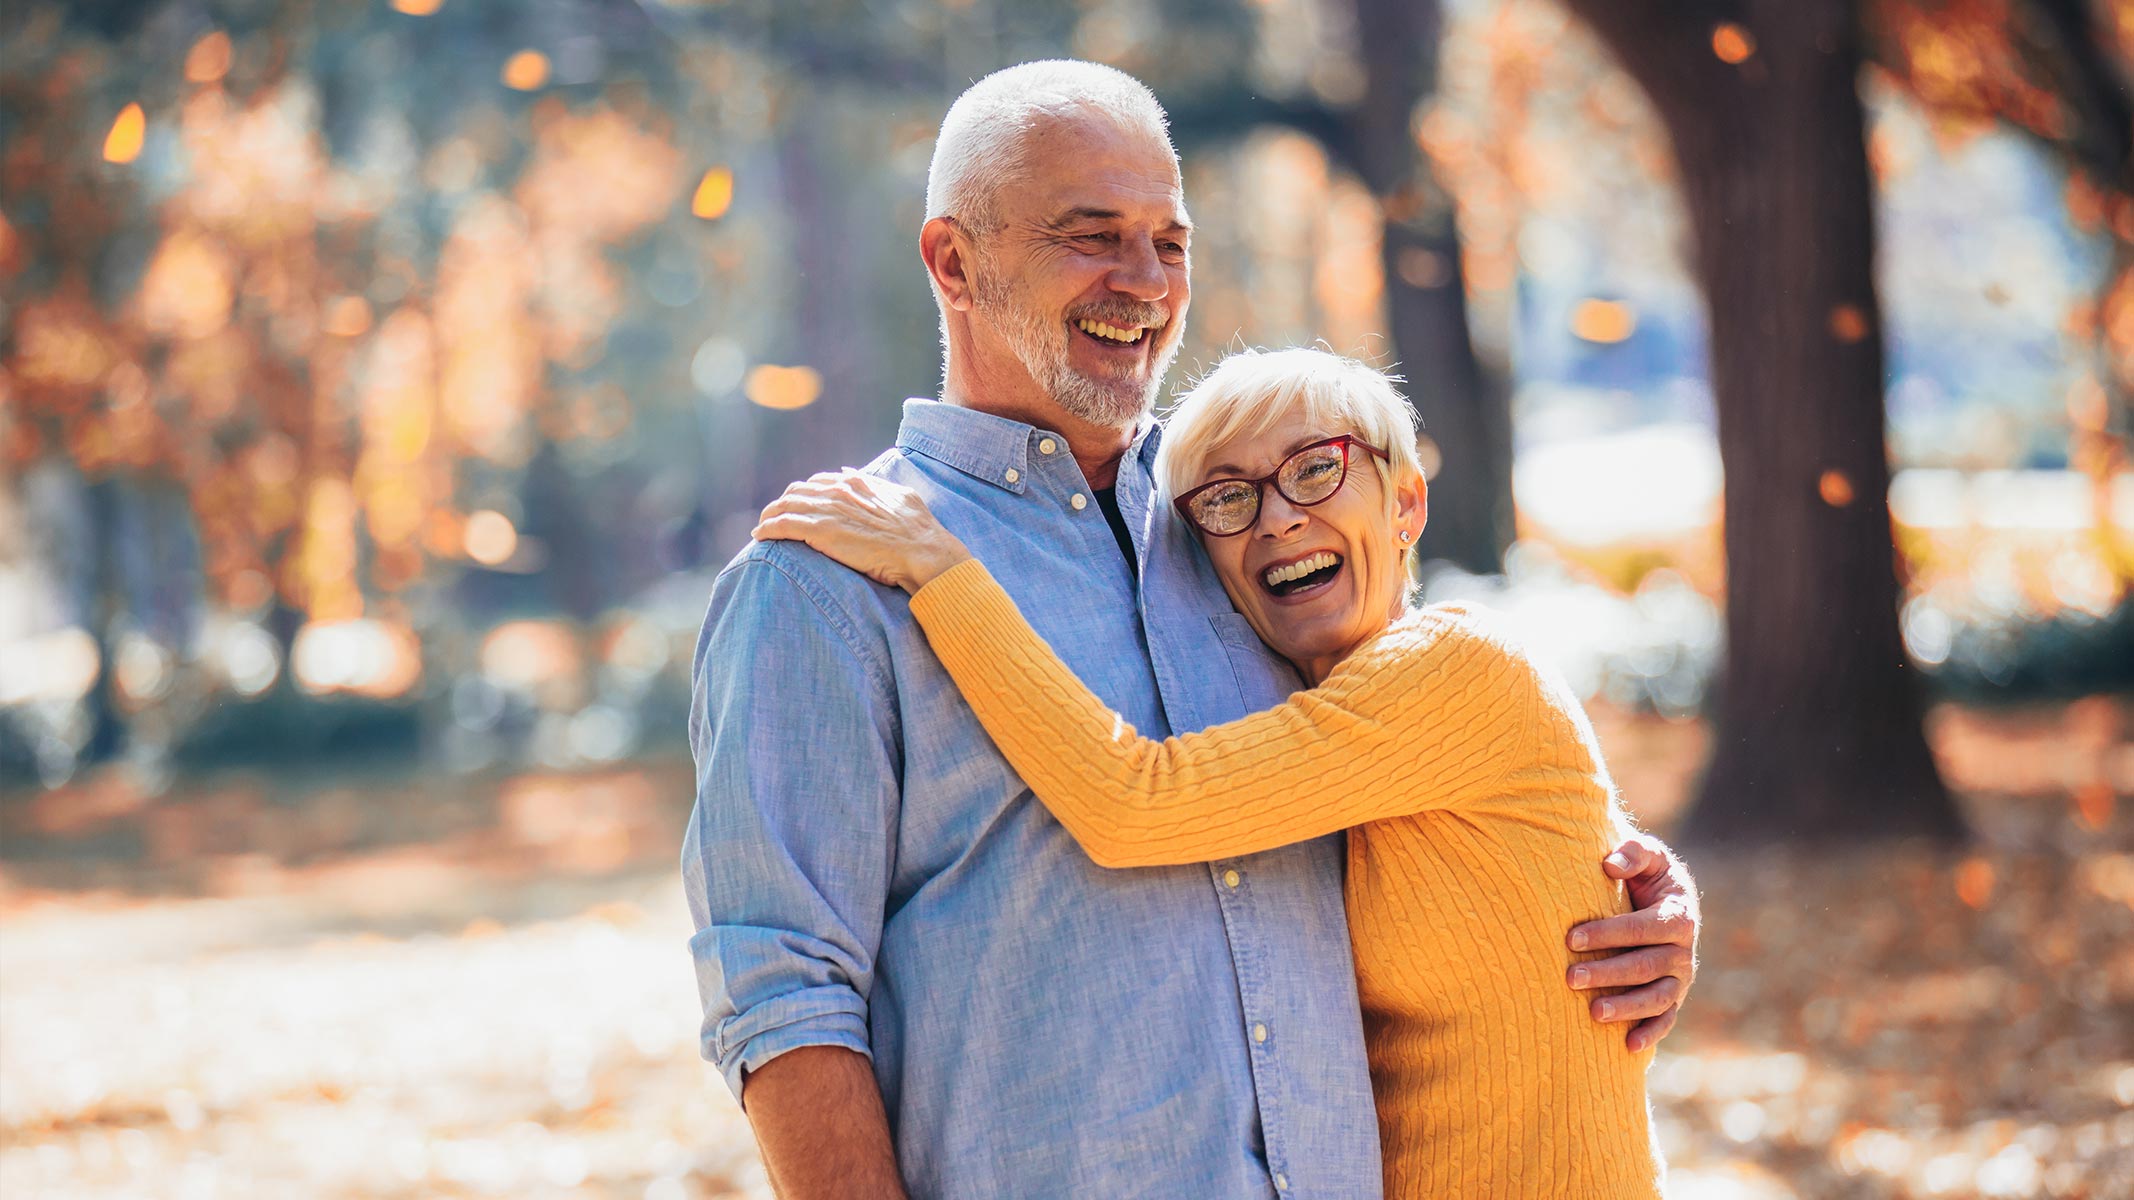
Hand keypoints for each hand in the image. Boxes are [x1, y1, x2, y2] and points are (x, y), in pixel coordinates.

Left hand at [754, 469, 972, 593]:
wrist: (922, 551)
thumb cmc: (918, 531)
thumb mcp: (900, 496)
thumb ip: (874, 484)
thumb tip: (849, 472)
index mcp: (857, 482)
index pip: (819, 481)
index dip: (805, 493)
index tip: (799, 505)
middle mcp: (839, 490)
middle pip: (797, 491)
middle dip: (783, 502)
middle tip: (776, 517)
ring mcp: (828, 510)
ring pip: (785, 505)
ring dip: (770, 515)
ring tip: (762, 526)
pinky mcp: (820, 532)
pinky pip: (782, 525)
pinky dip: (767, 528)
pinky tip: (759, 536)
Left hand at [1566, 832, 1698, 1052]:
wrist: (1660, 897)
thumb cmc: (1645, 874)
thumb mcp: (1647, 855)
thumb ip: (1633, 853)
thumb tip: (1609, 865)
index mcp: (1678, 915)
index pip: (1642, 928)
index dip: (1608, 934)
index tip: (1571, 938)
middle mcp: (1683, 950)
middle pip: (1645, 966)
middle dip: (1608, 973)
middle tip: (1569, 977)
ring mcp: (1679, 978)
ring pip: (1656, 997)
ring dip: (1626, 1007)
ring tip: (1593, 1012)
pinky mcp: (1673, 997)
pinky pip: (1666, 1019)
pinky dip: (1651, 1033)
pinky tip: (1627, 1046)